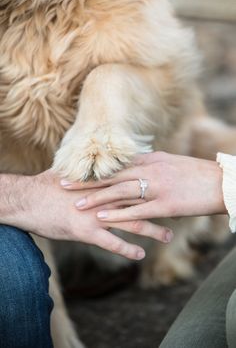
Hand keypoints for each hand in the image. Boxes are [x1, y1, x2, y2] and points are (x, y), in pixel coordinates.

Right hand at [1, 170, 171, 260]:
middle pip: (139, 201)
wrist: (28, 200)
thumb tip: (95, 165)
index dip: (151, 186)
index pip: (133, 183)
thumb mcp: (70, 174)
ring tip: (168, 236)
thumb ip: (88, 171)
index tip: (167, 188)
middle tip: (179, 213)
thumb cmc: (48, 186)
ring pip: (131, 222)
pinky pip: (112, 243)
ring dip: (152, 230)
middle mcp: (104, 197)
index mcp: (102, 183)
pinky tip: (140, 255)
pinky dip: (127, 249)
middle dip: (160, 207)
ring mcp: (96, 214)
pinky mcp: (86, 231)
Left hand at [61, 152, 226, 222]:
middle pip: (113, 176)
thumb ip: (151, 164)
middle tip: (63, 184)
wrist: (222, 183)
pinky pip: (138, 209)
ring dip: (97, 198)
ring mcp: (158, 187)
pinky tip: (102, 217)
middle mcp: (151, 171)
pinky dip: (119, 214)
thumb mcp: (171, 164)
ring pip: (121, 192)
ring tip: (76, 203)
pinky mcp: (166, 205)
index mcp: (152, 160)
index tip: (76, 170)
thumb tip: (135, 166)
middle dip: (87, 181)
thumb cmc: (196, 174)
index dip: (95, 168)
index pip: (117, 164)